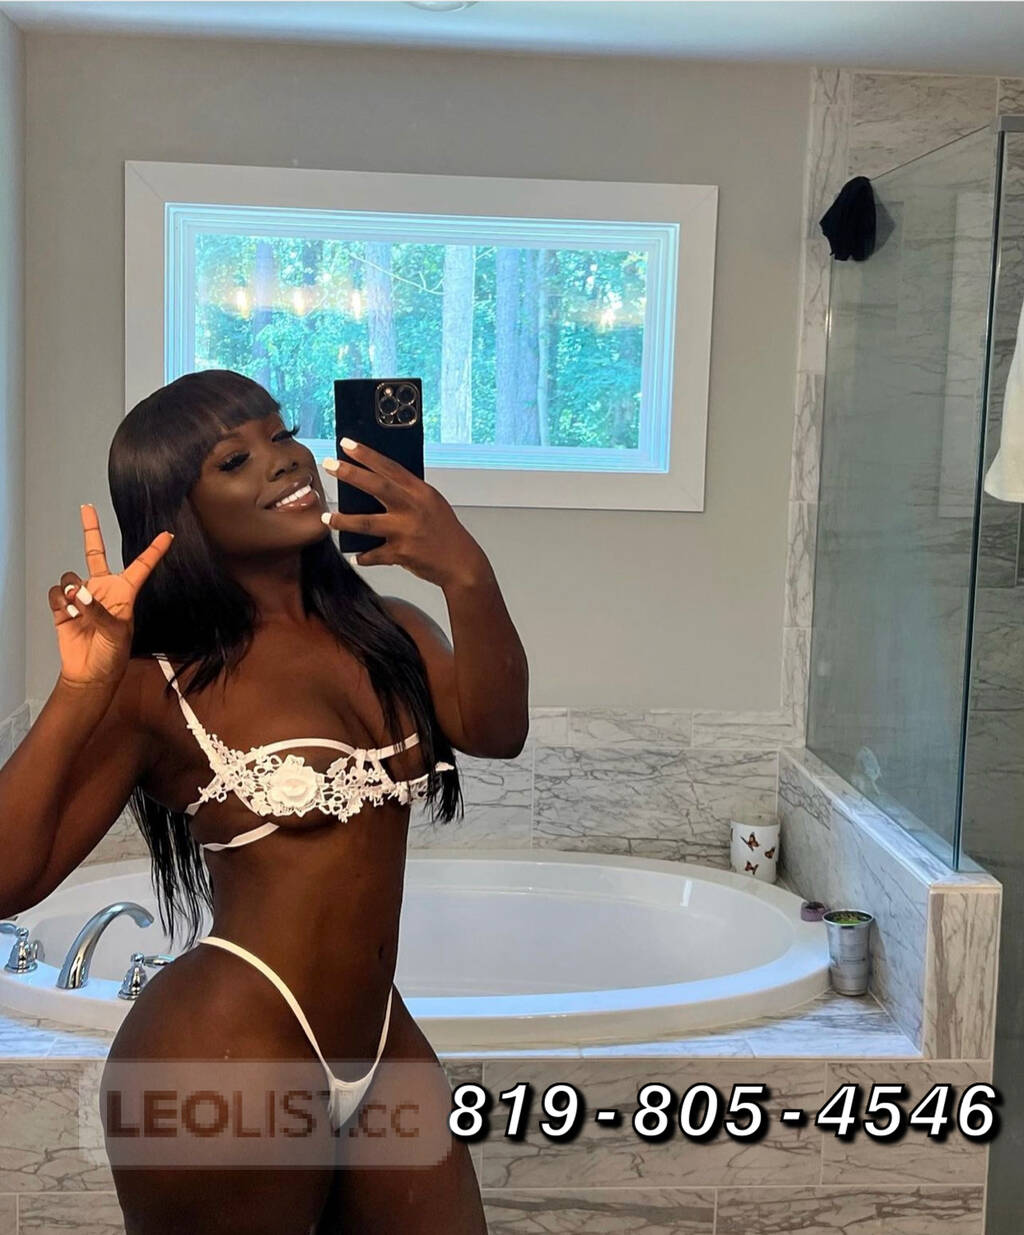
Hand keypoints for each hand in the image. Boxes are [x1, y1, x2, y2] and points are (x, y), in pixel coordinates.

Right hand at [50, 504, 174, 689]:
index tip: (168, 535)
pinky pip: (57, 592)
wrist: (90, 673)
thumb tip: (79, 594)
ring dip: (72, 588)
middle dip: (91, 530)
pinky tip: (68, 614)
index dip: (154, 550)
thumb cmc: (112, 654)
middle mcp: (102, 589)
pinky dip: (60, 601)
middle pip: (95, 553)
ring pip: (71, 576)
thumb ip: (99, 611)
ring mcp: (82, 597)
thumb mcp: (116, 632)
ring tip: (78, 609)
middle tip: (87, 508)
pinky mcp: (64, 606)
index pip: (141, 566)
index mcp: (125, 593)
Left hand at [321, 442, 487, 587]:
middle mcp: (413, 508)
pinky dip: (363, 556)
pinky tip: (355, 555)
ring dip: (343, 521)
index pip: (390, 467)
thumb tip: (376, 482)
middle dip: (350, 474)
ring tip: (327, 518)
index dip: (367, 454)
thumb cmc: (444, 531)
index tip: (346, 444)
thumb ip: (407, 493)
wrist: (461, 563)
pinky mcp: (402, 554)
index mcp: (420, 492)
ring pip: (366, 523)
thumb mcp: (431, 504)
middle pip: (376, 486)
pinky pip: (374, 555)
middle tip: (329, 465)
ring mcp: (406, 531)